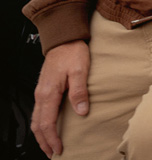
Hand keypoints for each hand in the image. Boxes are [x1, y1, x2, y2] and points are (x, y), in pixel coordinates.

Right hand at [31, 40, 89, 157]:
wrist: (64, 38)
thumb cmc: (72, 52)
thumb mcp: (80, 70)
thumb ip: (79, 92)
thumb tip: (81, 112)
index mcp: (49, 92)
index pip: (47, 123)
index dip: (52, 138)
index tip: (59, 149)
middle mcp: (41, 94)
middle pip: (37, 125)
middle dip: (44, 141)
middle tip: (53, 154)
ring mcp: (41, 92)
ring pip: (36, 119)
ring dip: (42, 134)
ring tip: (50, 145)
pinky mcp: (44, 89)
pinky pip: (39, 112)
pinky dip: (42, 124)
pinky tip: (49, 126)